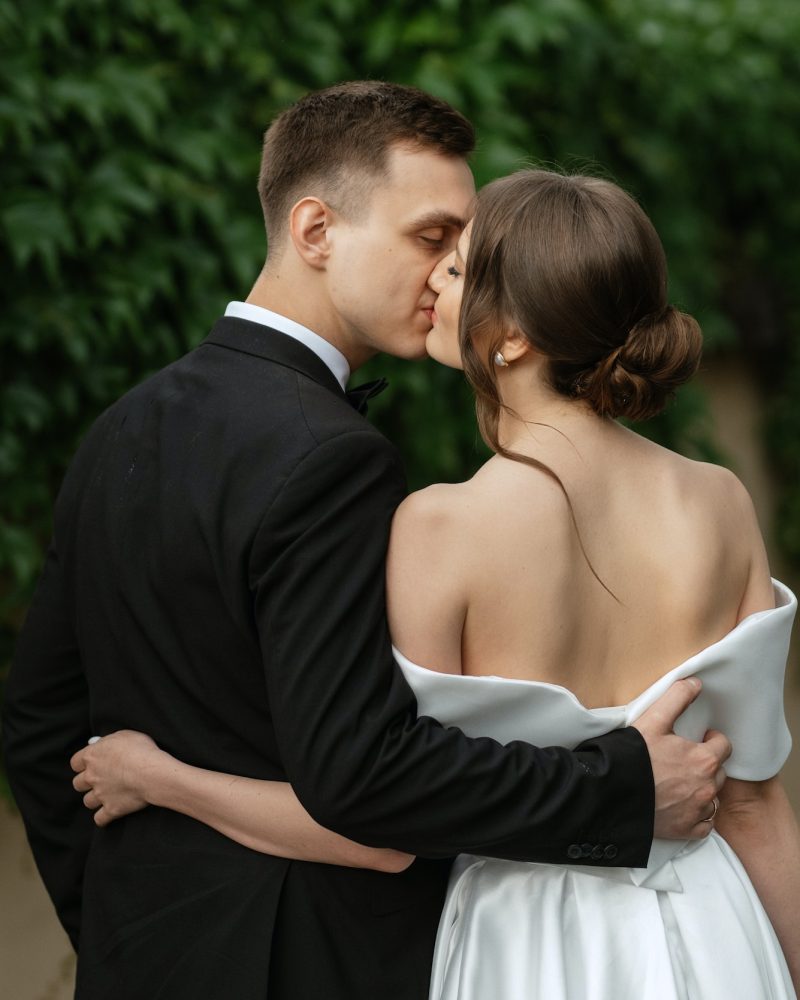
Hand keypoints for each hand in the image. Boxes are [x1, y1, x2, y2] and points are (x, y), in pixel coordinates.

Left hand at [70, 730, 165, 826]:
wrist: (151, 773)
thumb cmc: (140, 750)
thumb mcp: (124, 735)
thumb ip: (108, 741)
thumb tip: (99, 743)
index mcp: (91, 756)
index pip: (75, 762)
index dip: (83, 763)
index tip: (91, 763)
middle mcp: (91, 776)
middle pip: (78, 783)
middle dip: (86, 782)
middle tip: (99, 779)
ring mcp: (100, 795)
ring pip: (88, 801)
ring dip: (95, 799)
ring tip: (107, 795)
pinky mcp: (111, 809)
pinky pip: (100, 819)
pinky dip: (103, 818)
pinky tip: (109, 814)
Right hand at [632, 678, 730, 840]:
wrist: (611, 794)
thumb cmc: (632, 757)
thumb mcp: (653, 720)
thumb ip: (677, 698)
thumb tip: (695, 683)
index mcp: (703, 760)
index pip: (724, 746)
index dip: (711, 740)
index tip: (698, 739)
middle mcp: (707, 788)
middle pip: (719, 772)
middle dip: (706, 764)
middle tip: (684, 759)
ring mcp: (698, 812)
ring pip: (713, 798)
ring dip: (702, 789)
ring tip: (679, 782)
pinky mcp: (686, 830)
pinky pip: (705, 823)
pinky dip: (697, 814)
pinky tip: (680, 804)